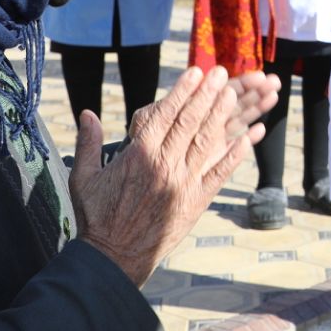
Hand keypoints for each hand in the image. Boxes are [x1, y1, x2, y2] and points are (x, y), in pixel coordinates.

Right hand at [70, 66, 280, 286]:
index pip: (164, 114)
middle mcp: (164, 165)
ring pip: (206, 143)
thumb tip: (87, 112)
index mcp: (138, 155)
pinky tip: (247, 138)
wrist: (114, 257)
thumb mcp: (84, 178)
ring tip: (232, 94)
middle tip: (221, 73)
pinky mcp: (195, 201)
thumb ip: (87, 142)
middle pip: (189, 122)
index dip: (182, 91)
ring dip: (221, 117)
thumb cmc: (97, 217)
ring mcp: (182, 183)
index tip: (195, 72)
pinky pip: (218, 174)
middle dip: (206, 95)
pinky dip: (233, 156)